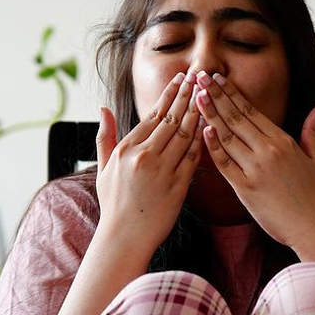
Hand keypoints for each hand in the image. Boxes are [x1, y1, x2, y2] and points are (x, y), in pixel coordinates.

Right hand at [95, 71, 203, 256]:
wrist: (125, 237)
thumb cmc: (114, 204)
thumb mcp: (103, 168)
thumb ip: (105, 137)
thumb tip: (103, 108)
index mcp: (126, 149)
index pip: (152, 115)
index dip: (169, 94)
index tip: (181, 79)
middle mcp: (144, 157)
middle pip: (171, 119)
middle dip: (187, 95)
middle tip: (200, 77)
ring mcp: (162, 171)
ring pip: (185, 135)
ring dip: (198, 112)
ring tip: (208, 95)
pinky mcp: (177, 186)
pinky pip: (193, 158)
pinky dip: (202, 140)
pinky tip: (211, 126)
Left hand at [195, 70, 314, 250]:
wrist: (312, 226)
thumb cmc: (312, 196)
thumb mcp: (314, 158)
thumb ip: (313, 131)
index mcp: (283, 141)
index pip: (252, 111)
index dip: (233, 94)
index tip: (218, 79)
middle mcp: (268, 151)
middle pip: (237, 118)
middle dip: (217, 96)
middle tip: (201, 77)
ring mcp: (256, 169)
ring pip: (228, 136)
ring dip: (210, 115)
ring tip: (197, 97)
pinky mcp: (246, 188)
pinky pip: (225, 163)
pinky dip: (214, 146)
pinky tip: (203, 130)